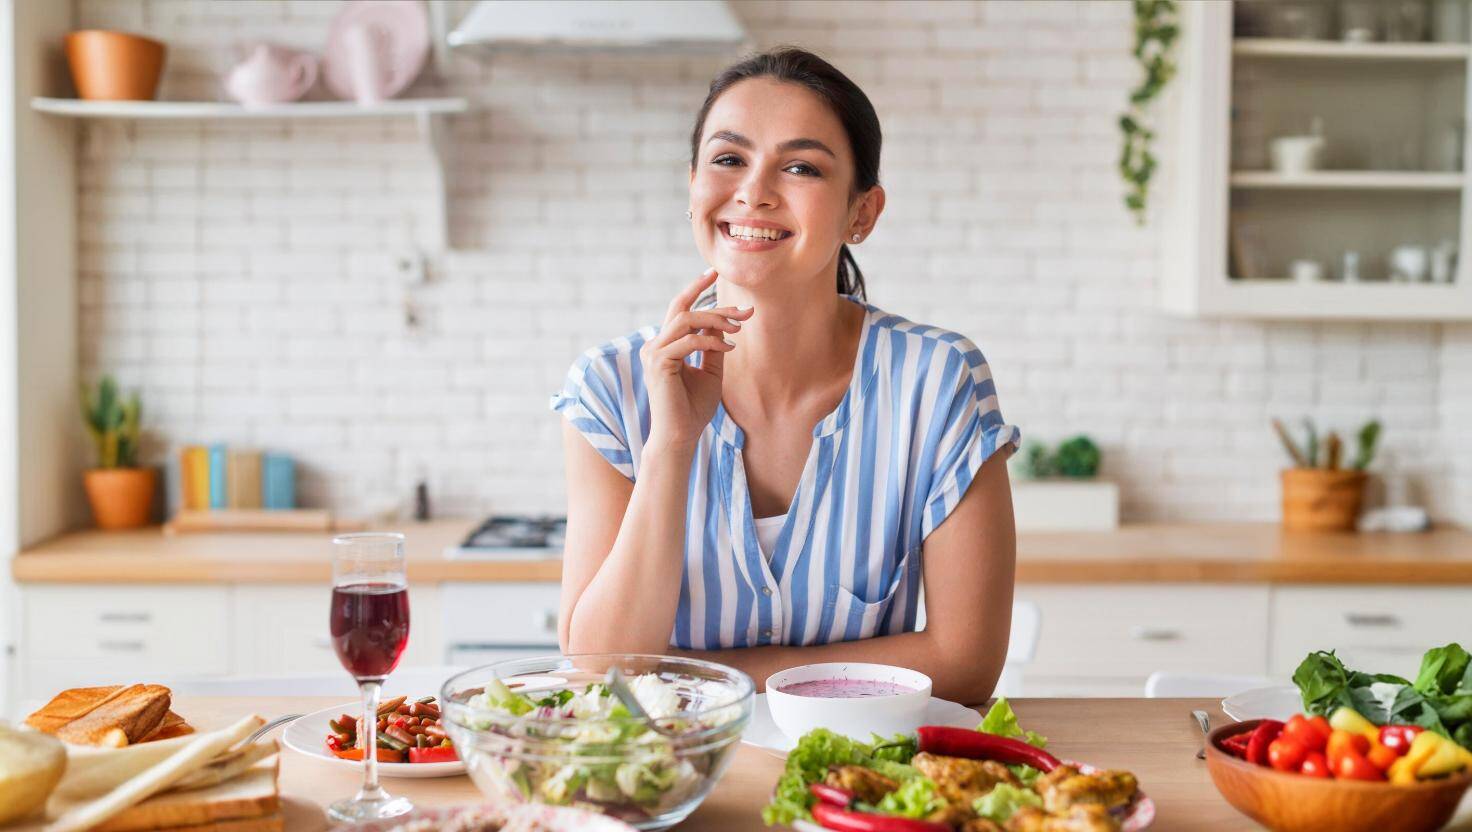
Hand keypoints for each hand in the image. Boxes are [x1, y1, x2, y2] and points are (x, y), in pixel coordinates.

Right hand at [640, 268, 753, 449]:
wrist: (680, 436)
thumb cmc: (693, 409)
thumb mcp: (710, 372)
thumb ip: (713, 347)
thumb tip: (722, 323)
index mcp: (665, 345)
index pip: (680, 310)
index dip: (698, 290)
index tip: (717, 274)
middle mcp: (655, 345)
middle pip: (682, 308)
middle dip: (709, 298)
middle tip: (742, 307)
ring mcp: (654, 353)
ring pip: (686, 319)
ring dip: (716, 320)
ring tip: (738, 329)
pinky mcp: (659, 363)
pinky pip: (689, 341)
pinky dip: (712, 341)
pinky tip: (730, 349)